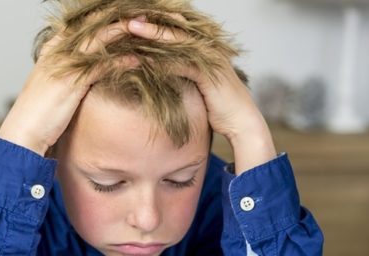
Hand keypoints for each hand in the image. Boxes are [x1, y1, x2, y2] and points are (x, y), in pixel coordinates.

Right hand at [0, 20, 135, 156]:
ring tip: (145, 28)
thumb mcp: (52, 85)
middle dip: (116, 18)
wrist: (23, 131)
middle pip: (91, 25)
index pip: (79, 24)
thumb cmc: (37, 112)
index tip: (121, 14)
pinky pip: (102, 65)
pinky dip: (121, 61)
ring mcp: (64, 64)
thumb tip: (86, 70)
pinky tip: (137, 59)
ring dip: (124, 31)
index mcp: (51, 49)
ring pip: (99, 39)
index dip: (102, 18)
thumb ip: (67, 72)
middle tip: (141, 14)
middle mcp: (57, 51)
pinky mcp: (73, 81)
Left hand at [126, 17, 276, 173]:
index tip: (134, 21)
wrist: (241, 122)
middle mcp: (210, 48)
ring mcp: (211, 59)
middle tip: (128, 19)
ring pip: (177, 42)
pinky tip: (145, 60)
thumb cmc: (218, 106)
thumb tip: (158, 70)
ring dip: (153, 36)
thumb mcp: (196, 84)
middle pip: (177, 29)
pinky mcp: (210, 74)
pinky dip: (162, 61)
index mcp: (206, 48)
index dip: (157, 24)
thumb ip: (181, 72)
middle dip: (152, 23)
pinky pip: (182, 64)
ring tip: (131, 30)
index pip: (178, 30)